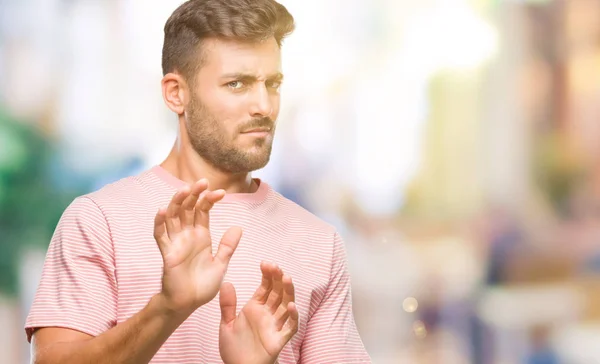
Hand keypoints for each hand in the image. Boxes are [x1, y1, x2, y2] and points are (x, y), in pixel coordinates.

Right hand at [153, 179, 241, 315]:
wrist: (188, 303)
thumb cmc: (203, 285)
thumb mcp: (221, 264)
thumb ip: (227, 246)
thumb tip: (238, 227)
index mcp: (201, 235)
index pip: (203, 211)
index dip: (210, 199)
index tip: (221, 193)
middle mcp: (187, 235)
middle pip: (188, 208)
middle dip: (194, 194)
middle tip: (202, 181)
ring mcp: (176, 242)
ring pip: (173, 216)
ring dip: (178, 202)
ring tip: (185, 190)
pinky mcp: (167, 253)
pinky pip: (160, 236)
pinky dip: (160, 223)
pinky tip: (162, 210)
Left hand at [219, 262, 298, 363]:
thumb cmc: (235, 348)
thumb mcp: (226, 324)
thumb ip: (227, 305)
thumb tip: (226, 283)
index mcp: (255, 308)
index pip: (265, 287)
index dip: (267, 275)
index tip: (266, 263)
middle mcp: (268, 314)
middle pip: (278, 293)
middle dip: (278, 279)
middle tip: (276, 267)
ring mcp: (275, 326)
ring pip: (286, 306)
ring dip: (288, 293)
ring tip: (287, 279)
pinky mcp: (279, 339)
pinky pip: (289, 327)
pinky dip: (293, 317)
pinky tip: (292, 306)